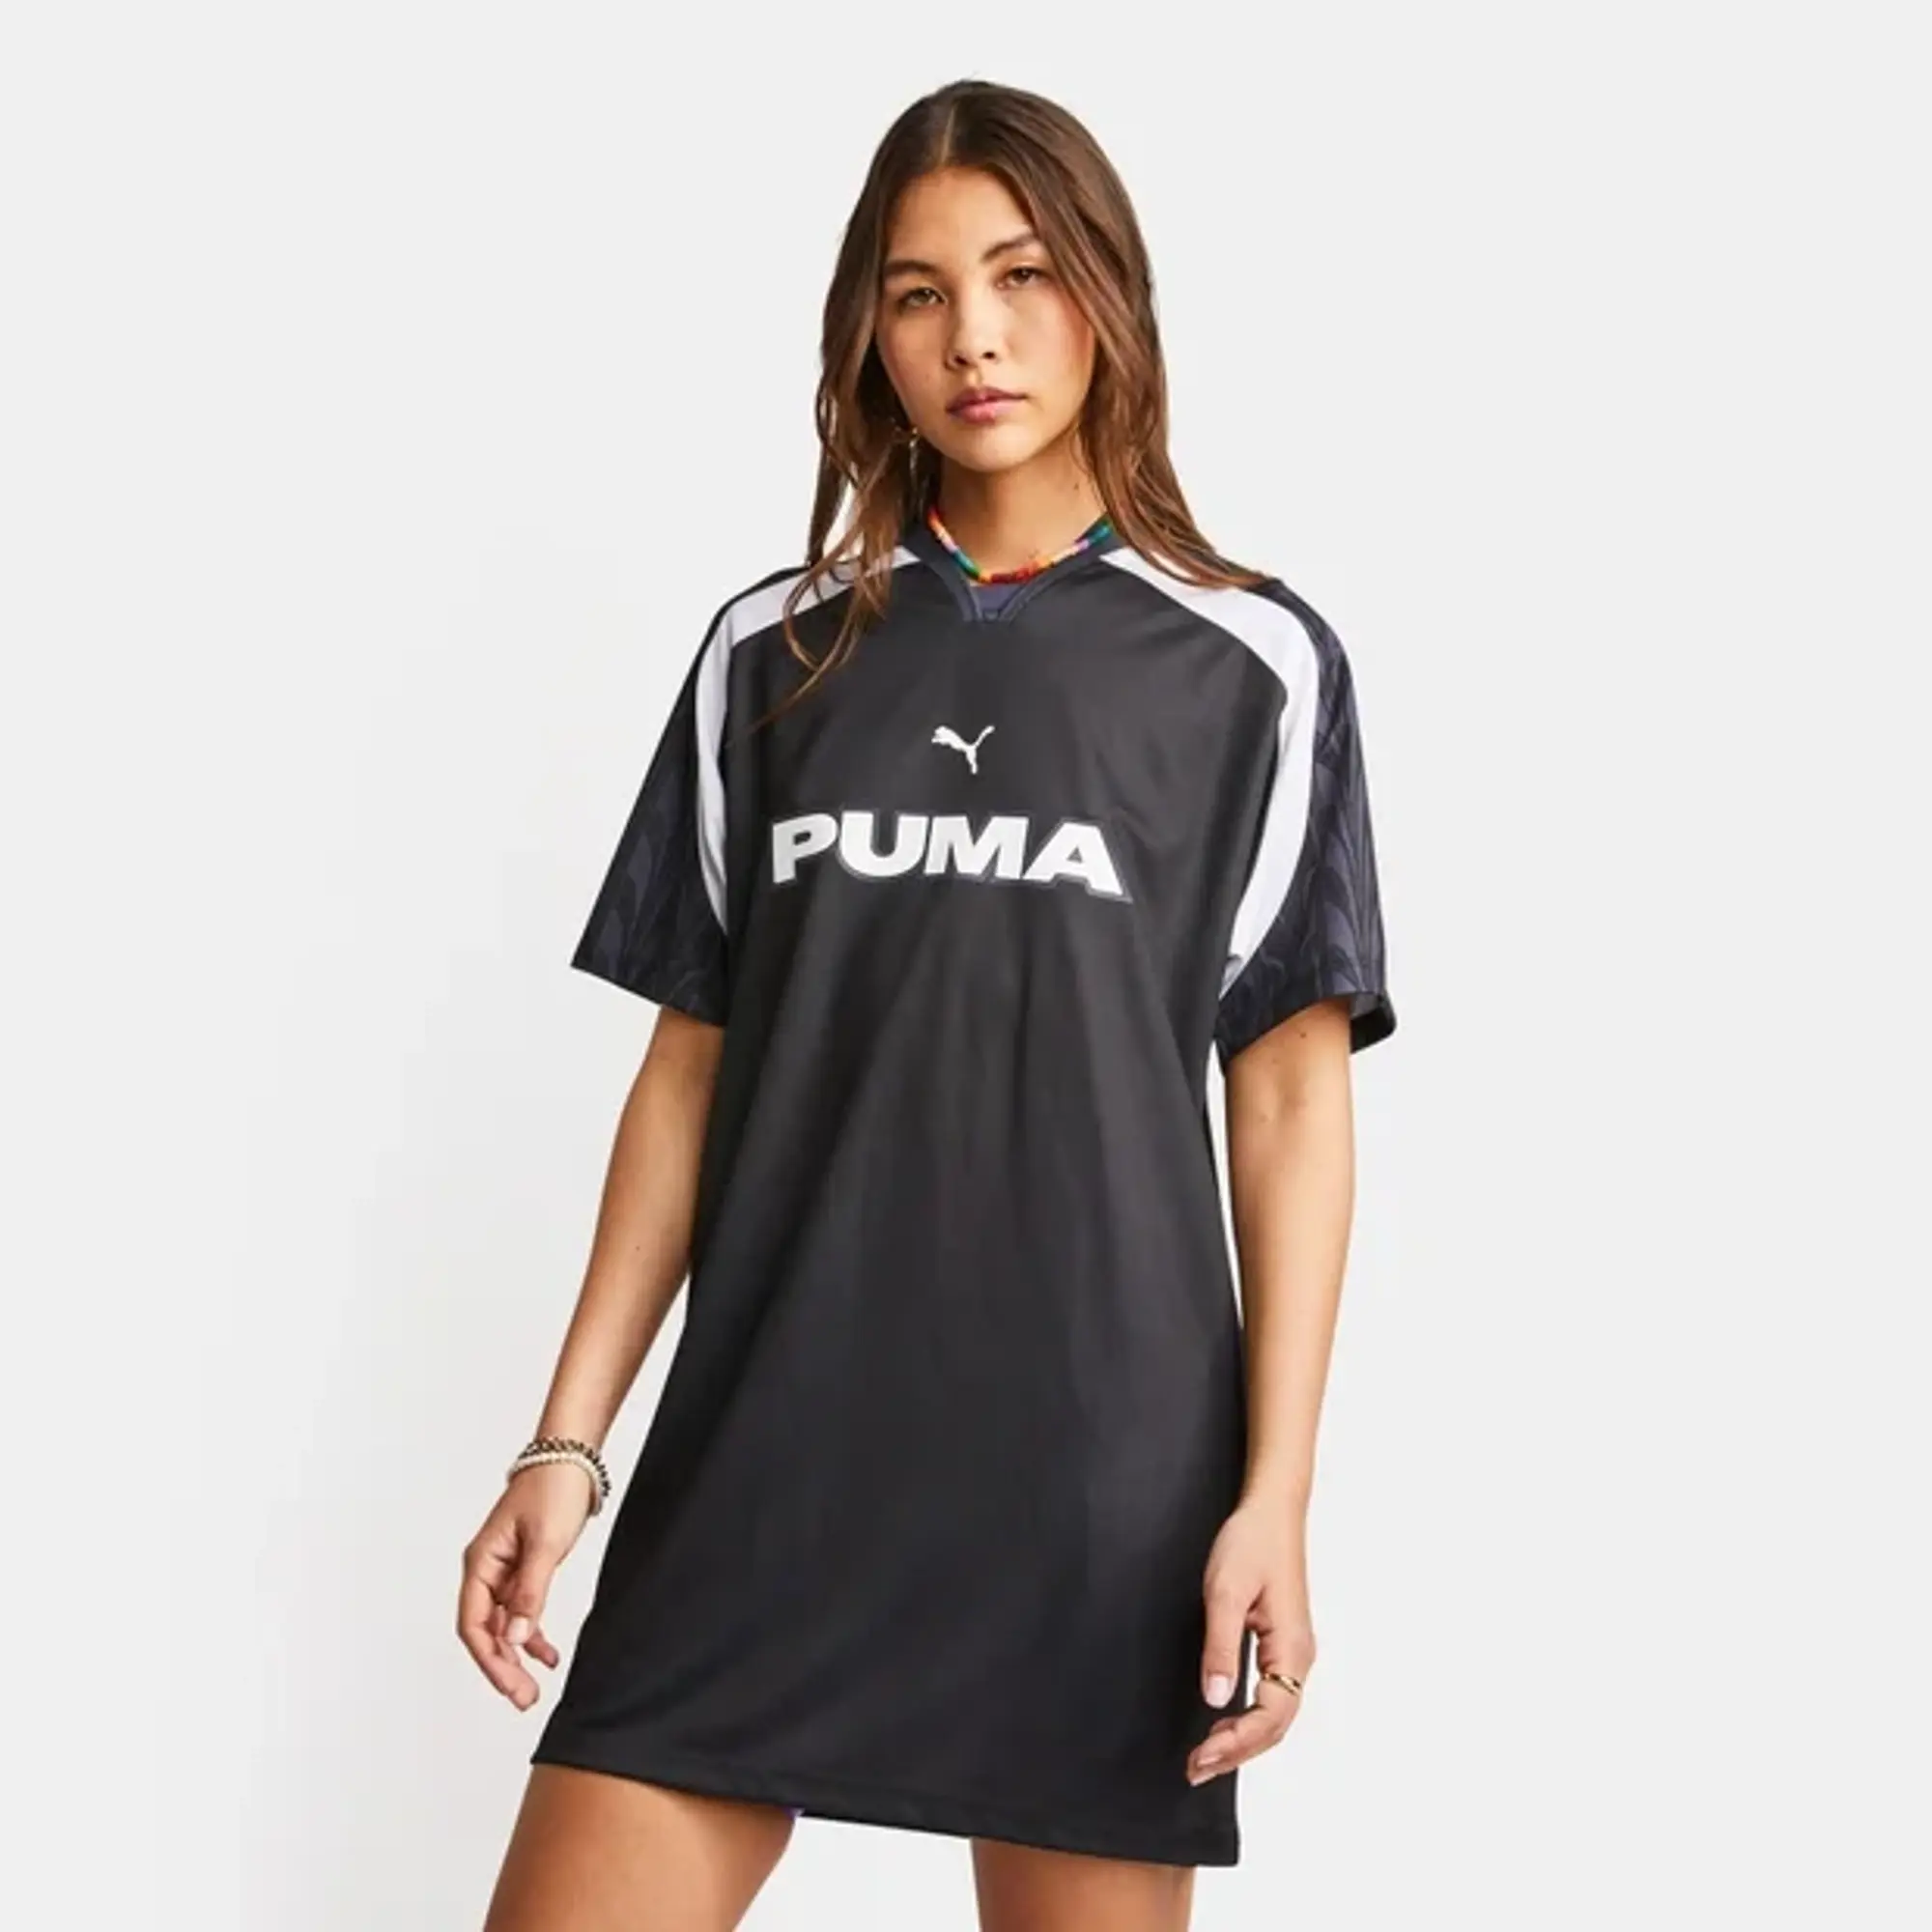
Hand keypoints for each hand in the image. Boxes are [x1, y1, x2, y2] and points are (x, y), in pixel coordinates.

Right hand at [457, 1463, 594, 1709]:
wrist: (572, 1456)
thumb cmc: (554, 1489)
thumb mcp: (546, 1543)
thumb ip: (530, 1592)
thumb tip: (514, 1638)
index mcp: (481, 1561)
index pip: (473, 1624)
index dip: (489, 1660)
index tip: (510, 1687)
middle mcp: (486, 1569)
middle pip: (485, 1631)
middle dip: (501, 1668)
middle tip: (524, 1700)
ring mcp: (504, 1571)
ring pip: (502, 1626)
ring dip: (515, 1657)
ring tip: (533, 1689)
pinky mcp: (524, 1569)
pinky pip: (520, 1611)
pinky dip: (532, 1635)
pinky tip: (548, 1657)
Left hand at [1187, 1498, 1315, 1784]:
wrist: (1271, 1509)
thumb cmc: (1251, 1542)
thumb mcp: (1226, 1591)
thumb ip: (1221, 1646)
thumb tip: (1215, 1698)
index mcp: (1291, 1648)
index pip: (1270, 1716)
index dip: (1236, 1743)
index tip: (1201, 1756)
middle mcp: (1299, 1656)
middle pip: (1275, 1725)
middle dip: (1237, 1751)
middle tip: (1195, 1768)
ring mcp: (1293, 1651)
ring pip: (1275, 1714)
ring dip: (1243, 1739)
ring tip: (1206, 1756)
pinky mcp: (1281, 1643)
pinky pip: (1272, 1695)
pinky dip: (1249, 1719)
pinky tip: (1224, 1722)